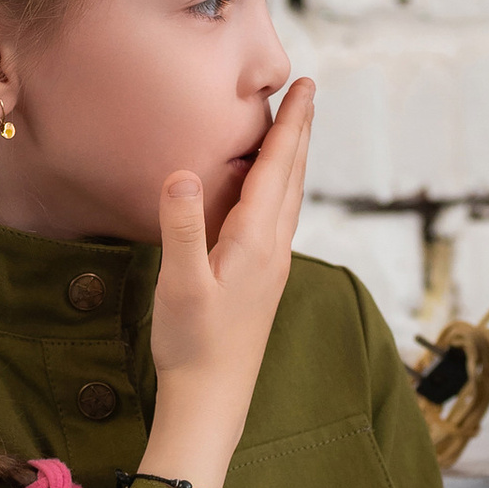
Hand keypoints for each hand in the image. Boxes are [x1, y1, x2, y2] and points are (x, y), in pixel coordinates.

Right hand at [140, 80, 314, 487]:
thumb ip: (182, 228)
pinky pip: (277, 221)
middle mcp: (273, 249)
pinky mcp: (262, 282)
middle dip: (299, 132)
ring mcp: (271, 267)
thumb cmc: (193, 346)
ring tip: (294, 130)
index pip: (278, 169)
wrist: (212, 401)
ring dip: (292, 159)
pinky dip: (279, 190)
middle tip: (308, 92)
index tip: (305, 86)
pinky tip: (270, 194)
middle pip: (292, 177)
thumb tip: (184, 174)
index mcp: (256, 242)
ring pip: (289, 199)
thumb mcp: (180, 284)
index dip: (290, 124)